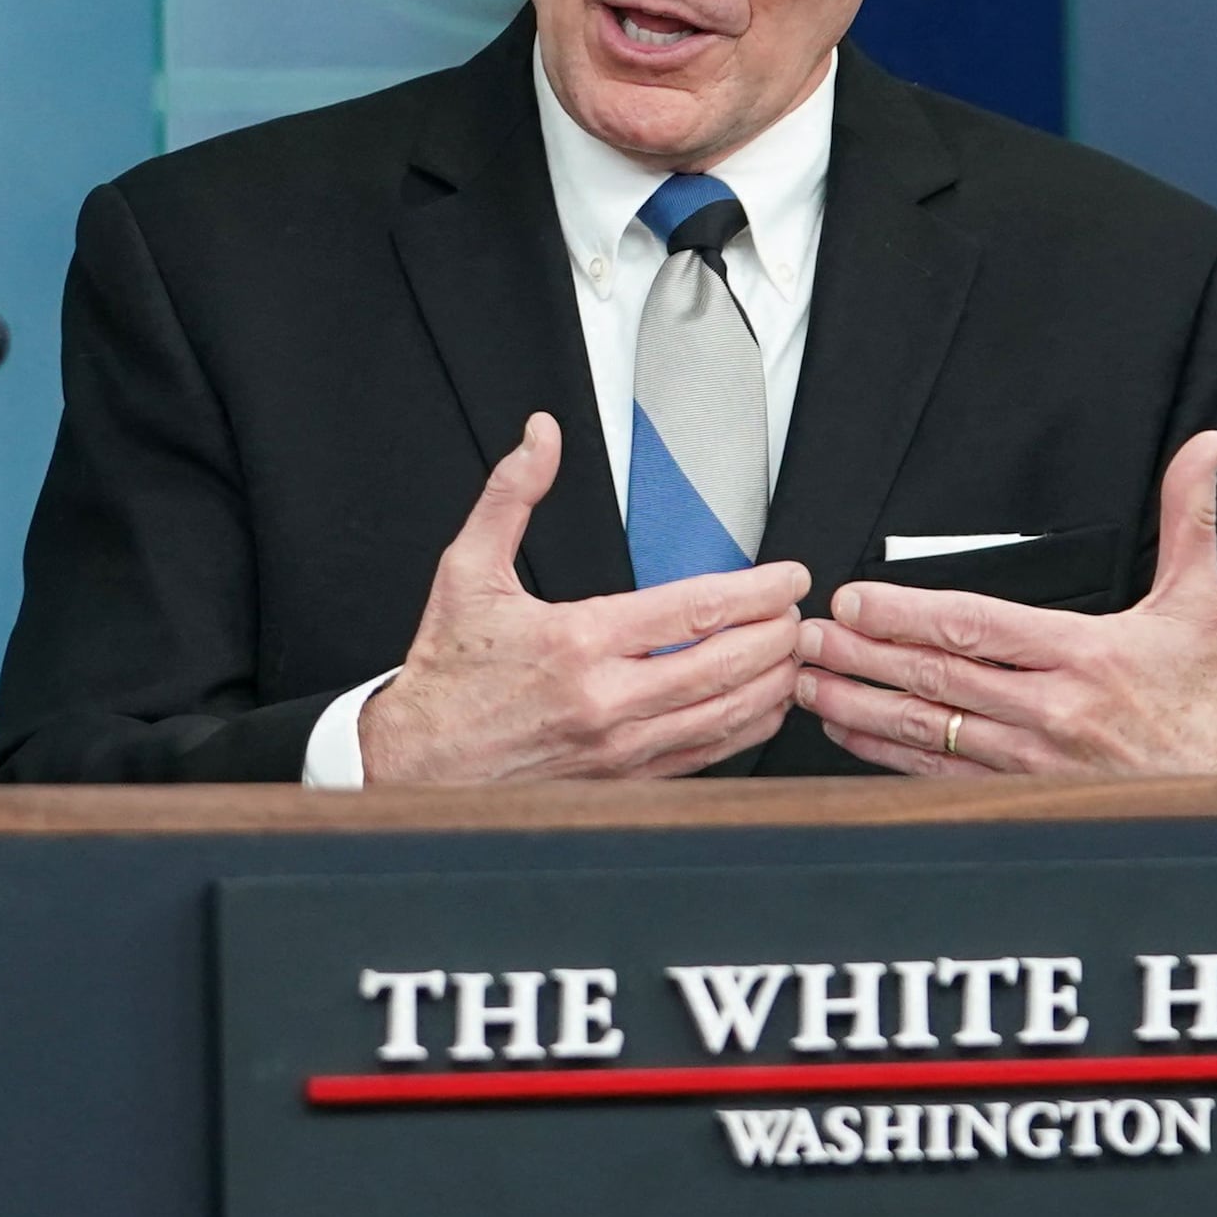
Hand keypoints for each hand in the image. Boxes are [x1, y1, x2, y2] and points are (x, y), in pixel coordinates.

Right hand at [358, 414, 812, 782]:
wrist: (419, 759)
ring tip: (791, 653)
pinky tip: (761, 705)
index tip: (786, 577)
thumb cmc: (446, 671)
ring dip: (773, 682)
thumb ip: (510, 497)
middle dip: (777, 633)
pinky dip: (747, 729)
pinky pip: (707, 755)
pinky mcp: (624, 776)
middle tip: (798, 611)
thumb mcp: (467, 571)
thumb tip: (540, 439)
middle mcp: (606, 699)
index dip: (755, 590)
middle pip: (727, 664)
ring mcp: (620, 745)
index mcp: (577, 642)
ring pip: (727, 715)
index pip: (694, 611)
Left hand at [795, 433, 1216, 776]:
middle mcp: (1051, 710)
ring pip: (927, 729)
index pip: (976, 628)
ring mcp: (1032, 760)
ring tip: (807, 683)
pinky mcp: (1023, 796)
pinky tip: (847, 736)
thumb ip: (1189, 521)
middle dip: (862, 655)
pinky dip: (887, 756)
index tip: (853, 600)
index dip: (906, 615)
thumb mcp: (1199, 606)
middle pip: (936, 677)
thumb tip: (1207, 446)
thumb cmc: (1203, 698)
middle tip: (805, 637)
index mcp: (1085, 656)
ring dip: (858, 706)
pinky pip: (939, 775)